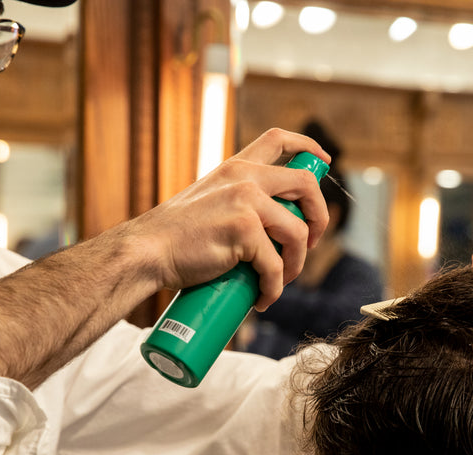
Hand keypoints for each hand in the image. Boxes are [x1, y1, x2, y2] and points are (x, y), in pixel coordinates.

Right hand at [126, 128, 329, 310]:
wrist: (147, 252)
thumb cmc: (174, 237)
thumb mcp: (209, 202)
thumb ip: (235, 201)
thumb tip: (268, 226)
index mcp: (236, 167)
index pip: (279, 139)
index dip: (309, 147)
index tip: (324, 162)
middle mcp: (244, 177)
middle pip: (306, 184)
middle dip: (319, 216)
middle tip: (309, 243)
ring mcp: (245, 201)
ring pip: (296, 232)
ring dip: (296, 264)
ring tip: (279, 281)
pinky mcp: (243, 230)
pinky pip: (274, 264)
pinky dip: (274, 287)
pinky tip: (262, 298)